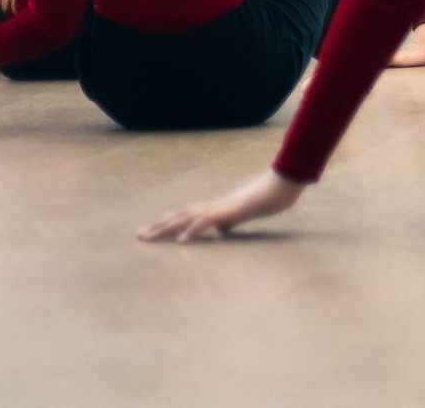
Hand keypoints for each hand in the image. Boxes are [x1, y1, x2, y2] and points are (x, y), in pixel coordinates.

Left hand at [138, 169, 308, 241]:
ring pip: (187, 216)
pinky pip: (207, 221)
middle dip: (159, 226)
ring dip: (166, 227)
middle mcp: (216, 205)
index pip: (188, 214)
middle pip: (181, 214)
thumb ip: (231, 221)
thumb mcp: (247, 214)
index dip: (169, 222)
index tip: (152, 230)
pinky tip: (181, 241)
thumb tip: (221, 231)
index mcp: (218, 207)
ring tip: (148, 237)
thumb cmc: (271, 196)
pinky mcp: (231, 210)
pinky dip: (192, 231)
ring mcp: (222, 207)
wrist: (285, 183)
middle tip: (139, 236)